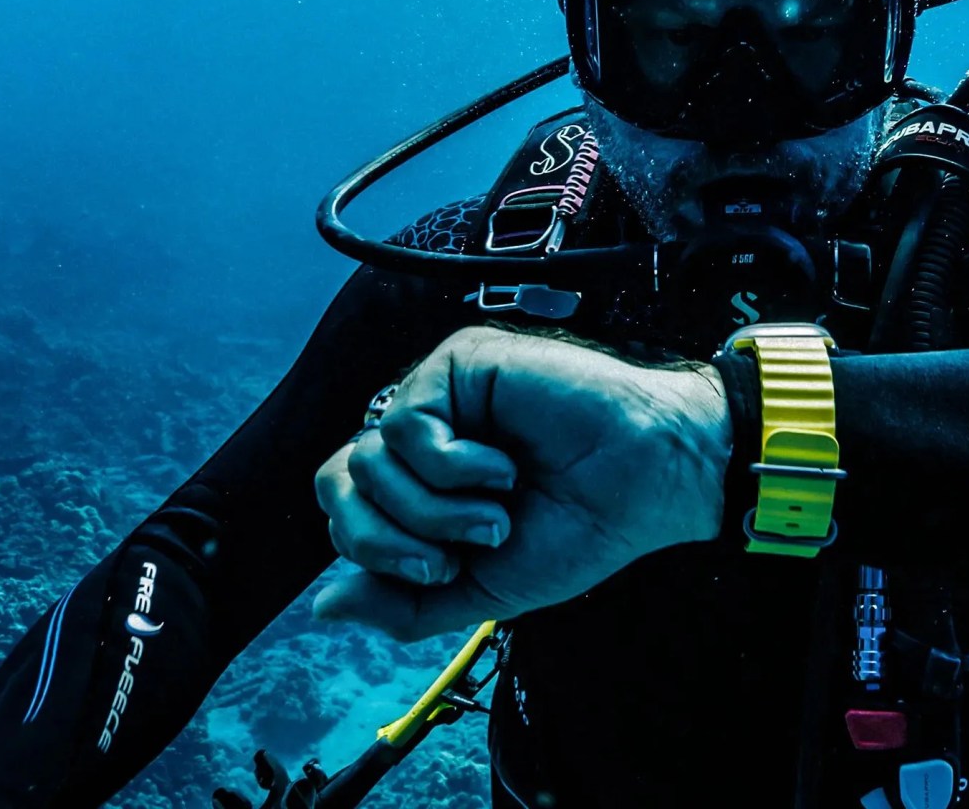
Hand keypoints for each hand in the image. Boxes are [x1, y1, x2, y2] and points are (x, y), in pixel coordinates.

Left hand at [312, 326, 731, 640]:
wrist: (645, 486)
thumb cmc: (579, 529)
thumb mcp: (481, 591)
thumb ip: (402, 603)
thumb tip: (323, 606)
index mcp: (422, 484)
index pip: (344, 511)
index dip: (377, 553)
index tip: (447, 572)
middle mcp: (424, 436)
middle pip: (336, 484)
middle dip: (389, 538)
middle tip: (457, 553)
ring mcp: (439, 395)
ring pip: (367, 459)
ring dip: (434, 508)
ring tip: (498, 507)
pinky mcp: (458, 364)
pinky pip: (405, 426)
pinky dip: (452, 467)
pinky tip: (503, 467)